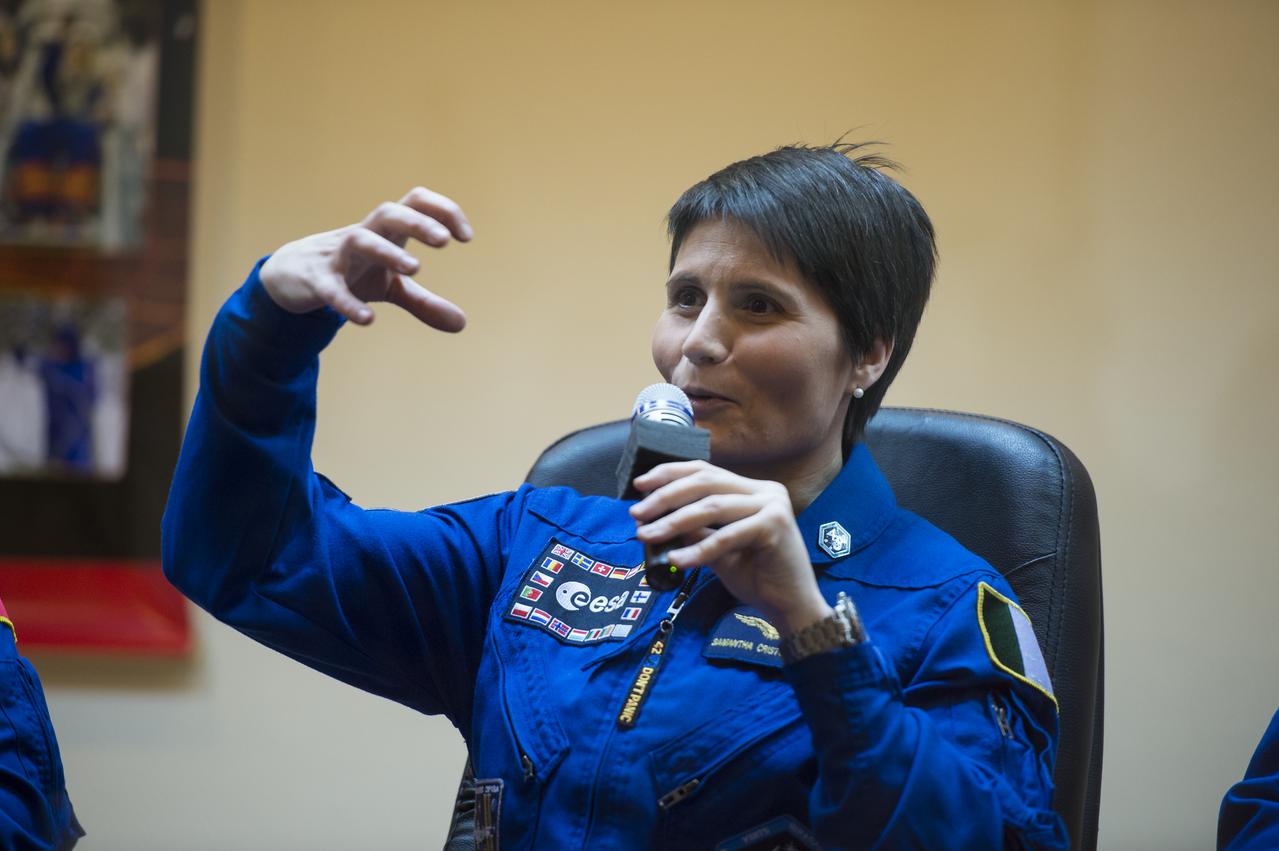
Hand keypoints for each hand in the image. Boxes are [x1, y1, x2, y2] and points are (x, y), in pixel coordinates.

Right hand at [259, 186, 472, 330]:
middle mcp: (364, 235)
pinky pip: (331, 288)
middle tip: (444, 241)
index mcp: (385, 230)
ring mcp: (338, 255)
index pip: (415, 202)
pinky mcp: (317, 280)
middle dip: (418, 222)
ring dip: (388, 251)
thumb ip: (425, 302)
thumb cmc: (353, 271)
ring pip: (360, 239)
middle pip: (388, 212)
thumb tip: (462, 324)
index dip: (443, 212)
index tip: (466, 237)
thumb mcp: (391, 286)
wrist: (294, 275)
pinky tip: (367, 320)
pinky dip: (348, 303)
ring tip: (416, 268)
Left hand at [629, 461, 832, 634]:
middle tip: (636, 514)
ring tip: (647, 535)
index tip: (639, 485)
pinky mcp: (775, 526)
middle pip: (705, 481)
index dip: (669, 474)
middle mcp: (765, 491)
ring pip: (711, 506)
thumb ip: (695, 528)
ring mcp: (772, 506)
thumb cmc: (756, 577)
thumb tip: (654, 516)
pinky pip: (726, 536)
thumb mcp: (717, 548)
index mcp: (752, 490)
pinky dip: (698, 550)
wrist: (790, 607)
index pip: (705, 471)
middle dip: (665, 496)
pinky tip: (676, 561)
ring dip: (673, 521)